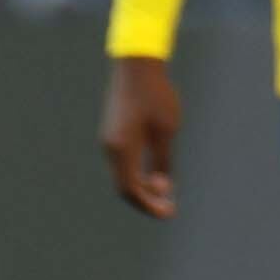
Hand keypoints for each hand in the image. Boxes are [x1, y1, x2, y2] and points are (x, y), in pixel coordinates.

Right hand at [101, 54, 181, 218]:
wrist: (137, 67)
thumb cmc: (155, 96)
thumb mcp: (166, 130)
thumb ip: (163, 159)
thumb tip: (163, 186)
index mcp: (121, 149)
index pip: (131, 189)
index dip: (149, 205)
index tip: (169, 213)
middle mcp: (110, 148)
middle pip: (125, 186)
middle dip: (147, 200)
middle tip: (170, 209)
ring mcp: (110, 140)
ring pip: (124, 175)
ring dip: (143, 187)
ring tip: (167, 193)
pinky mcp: (114, 134)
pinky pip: (124, 163)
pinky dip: (139, 174)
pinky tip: (157, 175)